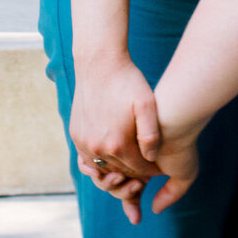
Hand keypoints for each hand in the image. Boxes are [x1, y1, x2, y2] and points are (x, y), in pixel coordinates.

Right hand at [69, 56, 161, 215]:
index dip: (151, 171)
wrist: (99, 62)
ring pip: (102, 169)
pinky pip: (87, 160)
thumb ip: (151, 134)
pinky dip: (100, 164)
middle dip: (135, 174)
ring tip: (131, 164)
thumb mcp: (147, 103)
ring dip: (116, 171)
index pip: (138, 171)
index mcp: (117, 144)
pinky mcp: (76, 135)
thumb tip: (151, 158)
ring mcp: (83, 143)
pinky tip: (111, 159)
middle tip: (148, 169)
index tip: (161, 168)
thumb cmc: (127, 80)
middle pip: (120, 172)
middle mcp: (97, 148)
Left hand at [94, 118, 202, 224]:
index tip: (136, 219)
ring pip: (110, 179)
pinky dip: (106, 175)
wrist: (175, 117)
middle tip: (138, 189)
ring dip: (118, 188)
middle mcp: (131, 158)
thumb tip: (153, 210)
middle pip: (118, 187)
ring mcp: (121, 150)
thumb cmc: (182, 145)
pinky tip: (120, 177)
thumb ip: (171, 193)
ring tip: (135, 183)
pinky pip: (101, 165)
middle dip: (124, 195)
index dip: (131, 204)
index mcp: (143, 165)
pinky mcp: (111, 141)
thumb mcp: (184, 174)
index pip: (130, 190)